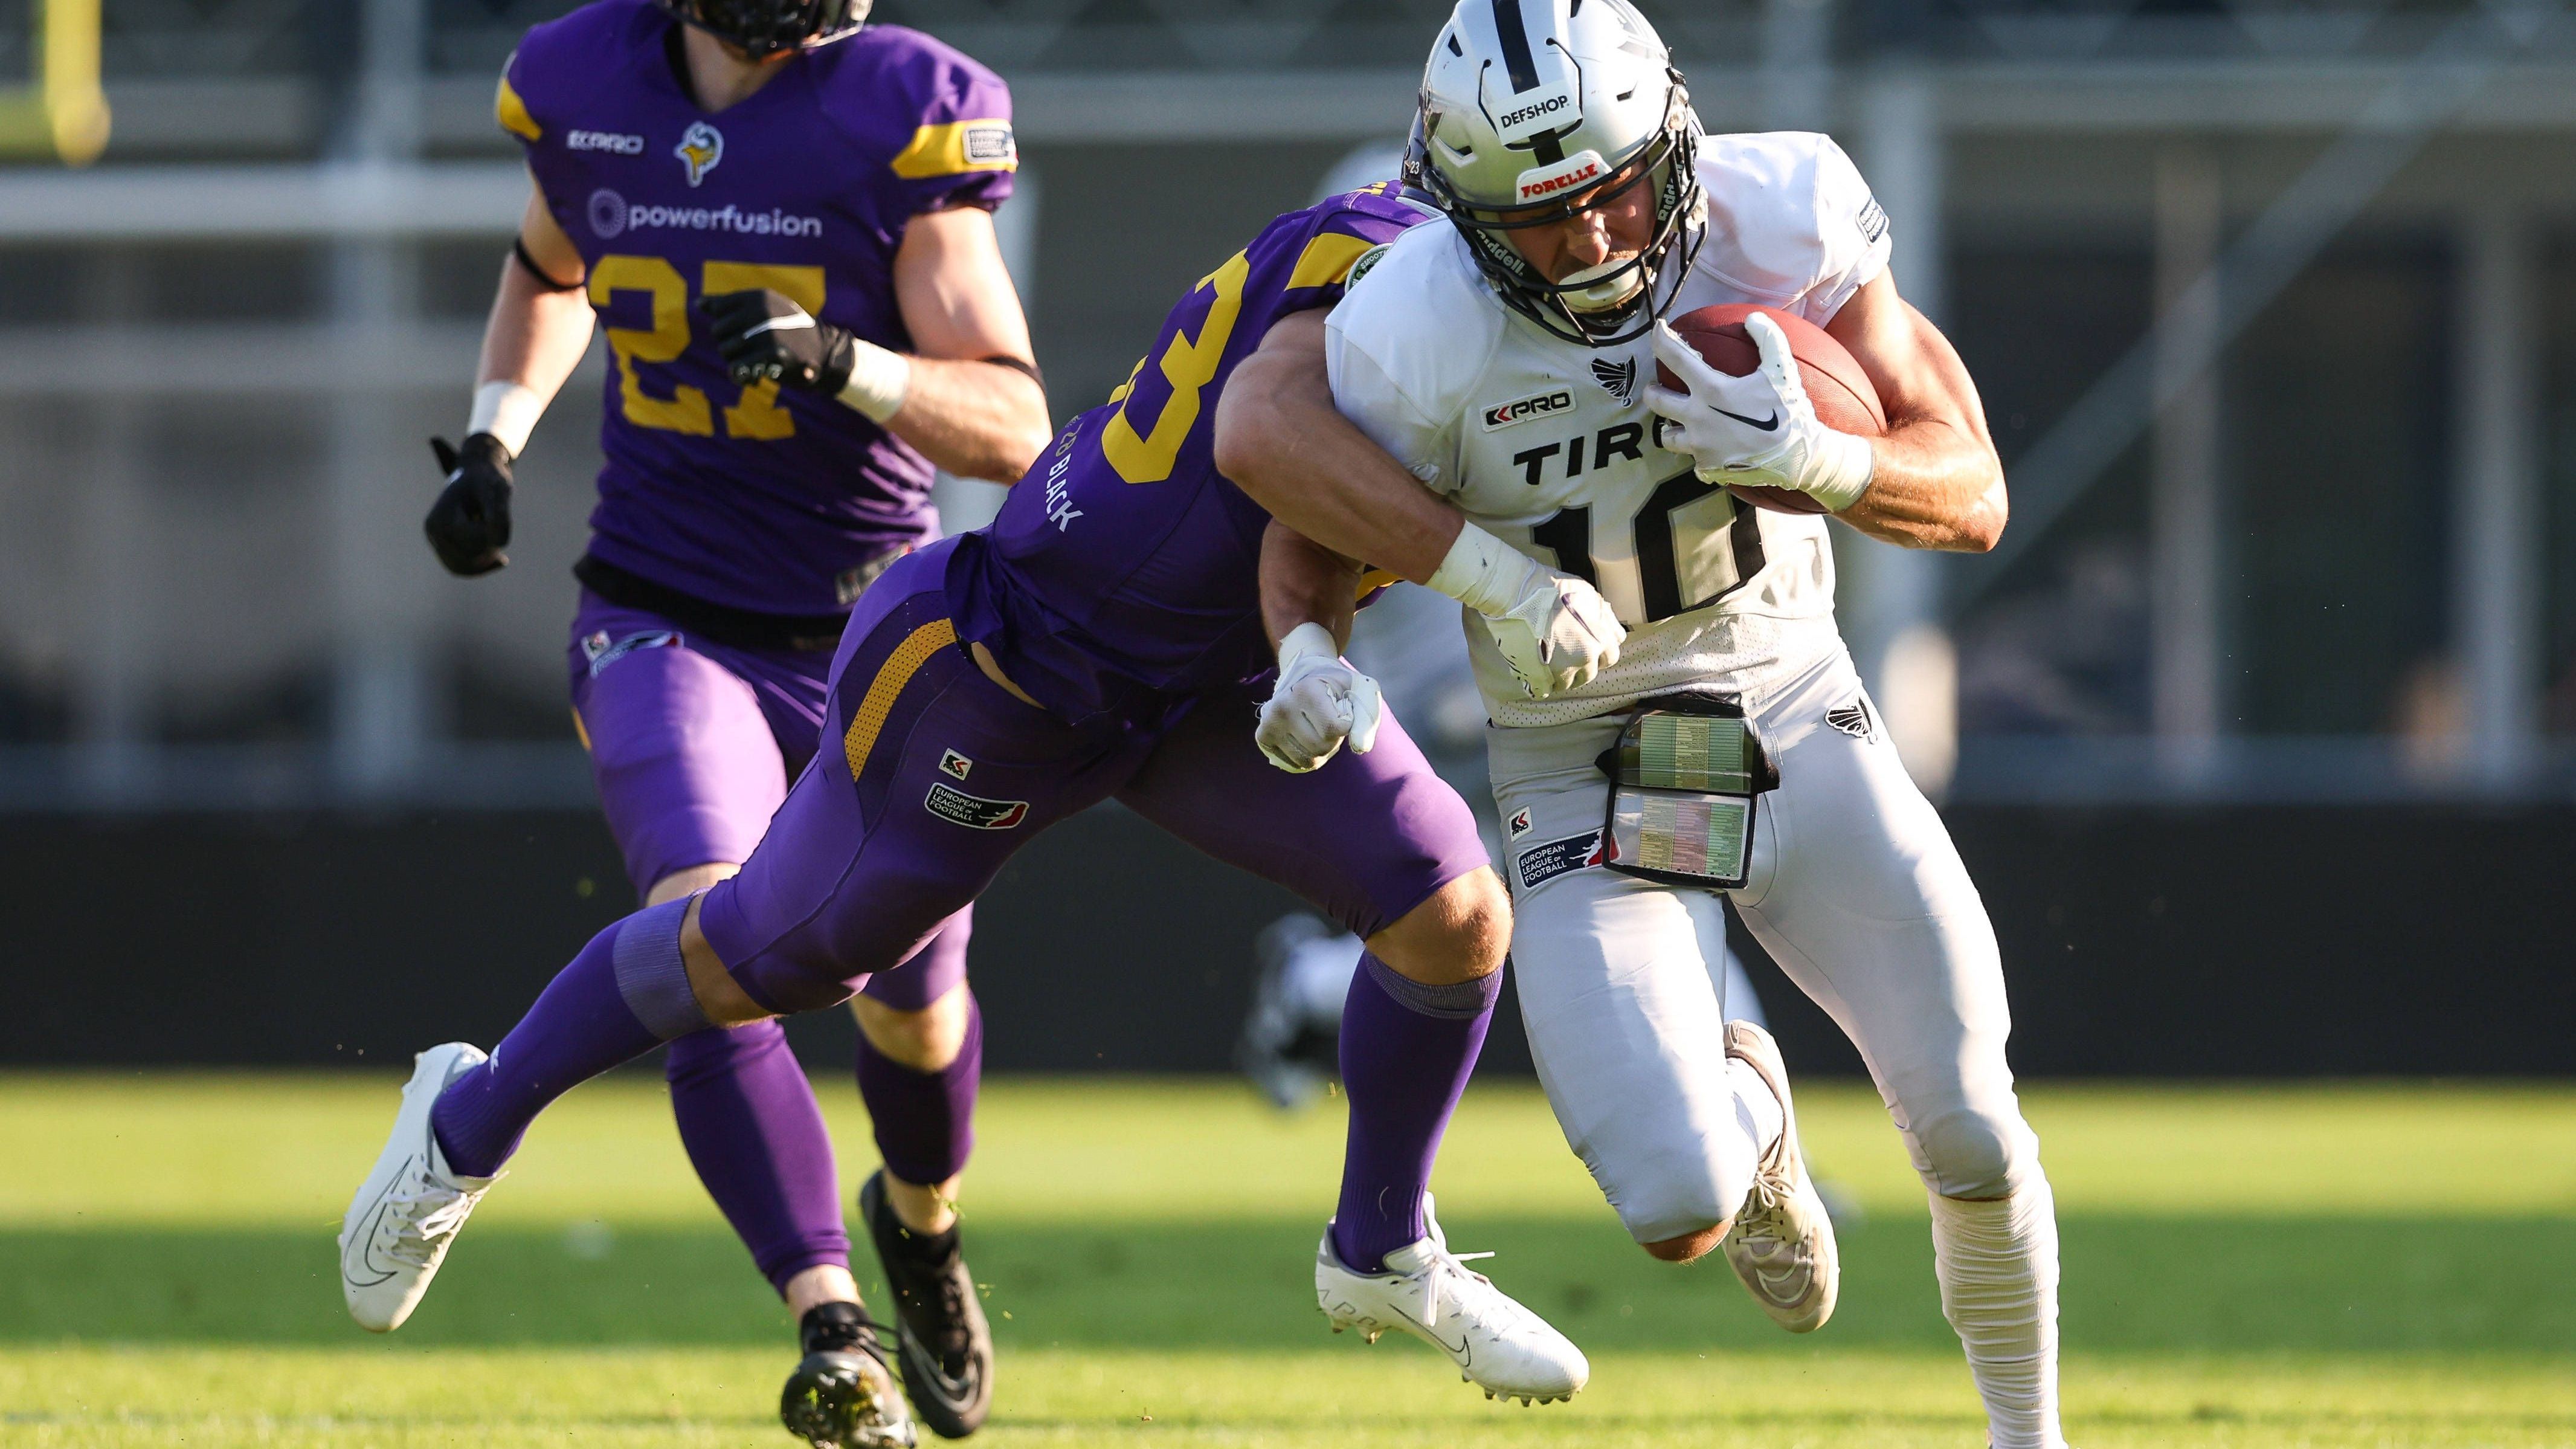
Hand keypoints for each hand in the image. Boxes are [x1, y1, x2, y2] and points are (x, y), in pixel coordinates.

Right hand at [424, 433, 513, 575]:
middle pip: (469, 559)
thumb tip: (499, 543)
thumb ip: (500, 515)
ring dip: (485, 557)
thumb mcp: (499, 491)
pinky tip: (498, 559)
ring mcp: (436, 540)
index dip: (494, 532)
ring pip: (463, 568)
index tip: (497, 512)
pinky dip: (479, 566)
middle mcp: (433, 532)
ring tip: (494, 535)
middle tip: (496, 522)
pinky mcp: (444, 546)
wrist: (477, 472)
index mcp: (441, 518)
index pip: (475, 543)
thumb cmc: (489, 479)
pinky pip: (459, 568)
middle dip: (489, 546)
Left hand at [698, 289, 855, 393]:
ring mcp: (766, 333)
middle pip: (718, 331)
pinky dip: (739, 375)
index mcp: (758, 296)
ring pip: (726, 351)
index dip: (725, 325)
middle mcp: (761, 311)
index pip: (718, 309)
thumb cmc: (789, 331)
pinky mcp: (772, 357)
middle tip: (750, 350)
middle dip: (729, 344)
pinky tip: (751, 377)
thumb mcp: (765, 310)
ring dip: (736, 361)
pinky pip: (736, 368)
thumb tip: (698, 304)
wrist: (824, 353)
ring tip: (755, 363)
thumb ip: (732, 305)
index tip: (742, 332)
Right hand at [1256, 623, 1382, 772]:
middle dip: (1333, 740)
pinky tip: (1304, 737)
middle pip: (1321, 747)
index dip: (1347, 725)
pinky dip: (1306, 757)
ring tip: (1316, 728)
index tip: (1342, 709)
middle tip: (1329, 720)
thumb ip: (1365, 720)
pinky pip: (1294, 765)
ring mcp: (1269, 723)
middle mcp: (1282, 706)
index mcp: (1306, 690)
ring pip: (1308, 761)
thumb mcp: (1360, 692)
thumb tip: (1360, 748)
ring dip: (1321, 751)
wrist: (1306, 675)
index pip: (1334, 729)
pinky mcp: (1263, 737)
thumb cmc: (1338, 687)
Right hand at [1482, 572, 1623, 698]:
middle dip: (1581, 666)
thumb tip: (1611, 630)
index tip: (1589, 647)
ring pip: (1568, 683)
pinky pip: (1545, 690)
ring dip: (1562, 675)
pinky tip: (1538, 673)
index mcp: (1599, 639)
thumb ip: (1604, 617)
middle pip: (1589, 673)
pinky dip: (1543, 684)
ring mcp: (1561, 669)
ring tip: (1550, 662)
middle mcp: (1584, 657)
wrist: (1517, 592)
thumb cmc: (1552, 588)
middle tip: (1568, 655)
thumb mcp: (1589, 594)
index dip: (1600, 652)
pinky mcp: (1538, 675)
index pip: (1610, 657)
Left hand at [1644, 314, 1871, 511]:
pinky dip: (1696, 453)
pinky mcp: (1707, 467)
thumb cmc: (1789, 410)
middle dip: (1652, 391)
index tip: (1657, 330)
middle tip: (1657, 387)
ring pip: (1667, 436)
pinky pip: (1692, 460)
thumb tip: (1752, 318)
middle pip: (1656, 401)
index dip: (1661, 339)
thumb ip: (1767, 338)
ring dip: (1670, 427)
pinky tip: (1706, 447)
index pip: (1675, 357)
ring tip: (1680, 422)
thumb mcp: (1782, 369)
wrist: (1798, 456)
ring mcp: (1700, 446)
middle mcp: (1698, 419)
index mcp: (1712, 390)